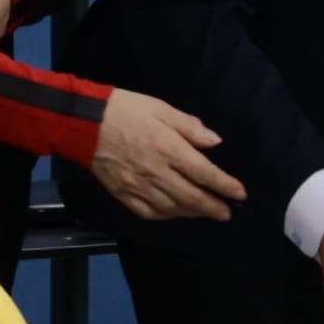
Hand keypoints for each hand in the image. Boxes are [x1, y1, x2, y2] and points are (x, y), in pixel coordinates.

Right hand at [89, 86, 243, 221]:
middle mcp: (155, 171)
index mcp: (167, 147)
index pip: (204, 173)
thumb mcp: (160, 107)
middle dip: (213, 207)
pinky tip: (175, 213)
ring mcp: (137, 186)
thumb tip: (214, 142)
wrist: (83, 123)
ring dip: (192, 213)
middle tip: (227, 213)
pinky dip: (166, 216)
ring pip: (172, 208)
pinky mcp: (122, 194)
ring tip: (206, 213)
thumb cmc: (124, 109)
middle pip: (191, 196)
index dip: (224, 185)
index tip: (240, 194)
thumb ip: (188, 126)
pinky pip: (148, 212)